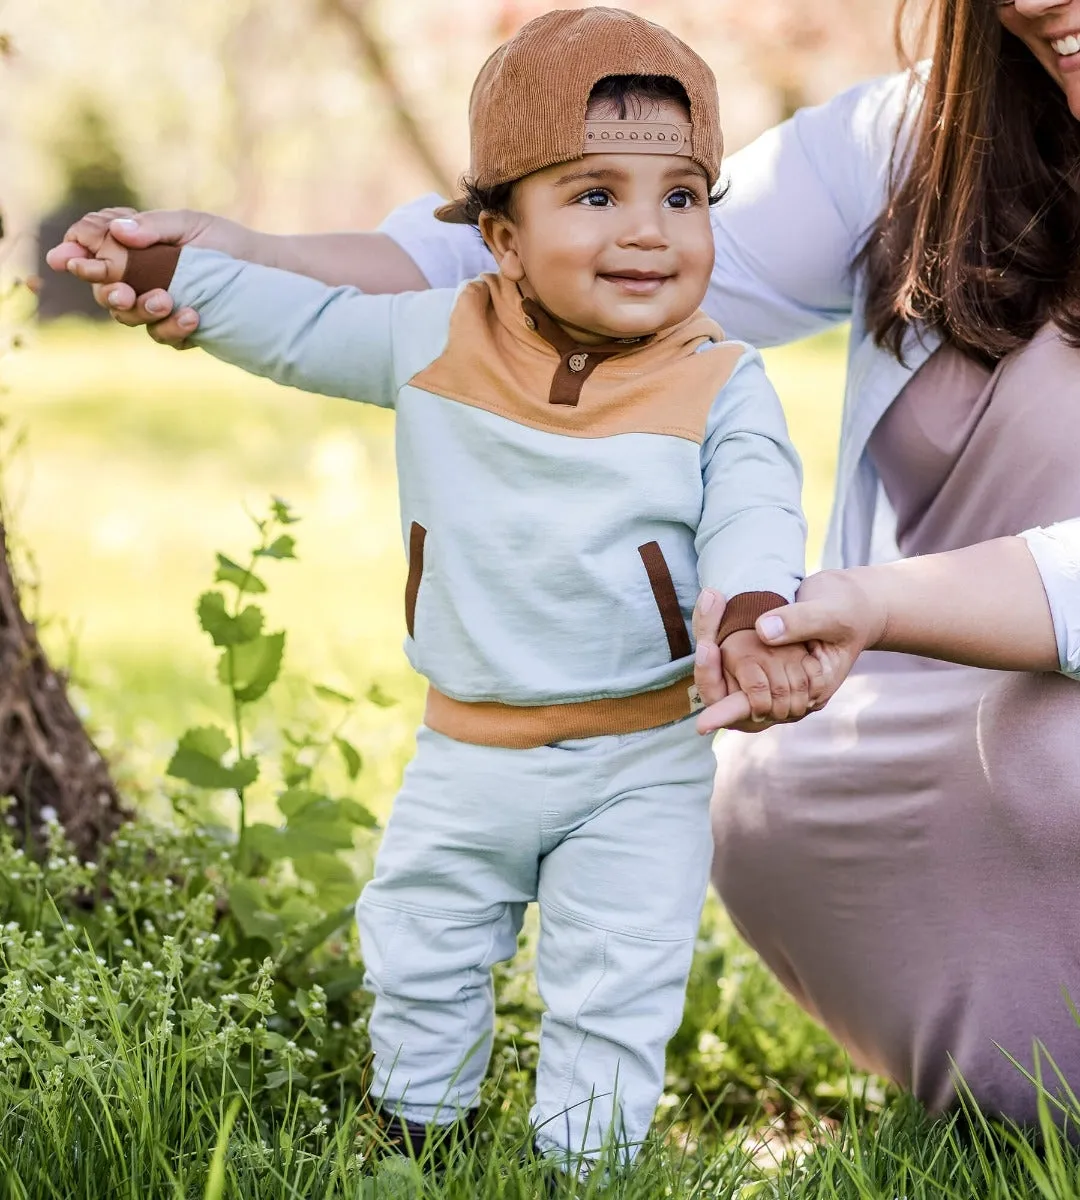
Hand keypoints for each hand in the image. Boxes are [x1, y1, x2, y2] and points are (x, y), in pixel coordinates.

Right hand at [45, 208, 243, 347]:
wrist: (265, 268)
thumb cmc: (223, 241)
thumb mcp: (189, 224)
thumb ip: (154, 227)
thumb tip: (118, 231)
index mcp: (132, 249)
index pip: (90, 253)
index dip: (74, 257)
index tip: (68, 261)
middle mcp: (139, 279)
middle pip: (105, 293)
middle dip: (111, 295)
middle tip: (125, 292)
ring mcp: (157, 306)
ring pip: (129, 318)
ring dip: (143, 312)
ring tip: (167, 300)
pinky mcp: (180, 329)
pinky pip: (165, 336)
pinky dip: (175, 329)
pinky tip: (194, 317)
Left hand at [694, 569, 884, 733]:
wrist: (852, 603)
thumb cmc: (849, 608)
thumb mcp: (831, 611)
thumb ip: (799, 621)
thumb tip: (761, 632)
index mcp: (813, 690)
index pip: (763, 707)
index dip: (728, 714)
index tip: (702, 723)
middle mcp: (794, 697)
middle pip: (738, 705)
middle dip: (714, 677)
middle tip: (705, 644)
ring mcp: (781, 686)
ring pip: (732, 690)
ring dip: (714, 667)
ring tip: (709, 636)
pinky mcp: (769, 671)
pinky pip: (735, 674)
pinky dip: (719, 659)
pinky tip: (714, 635)